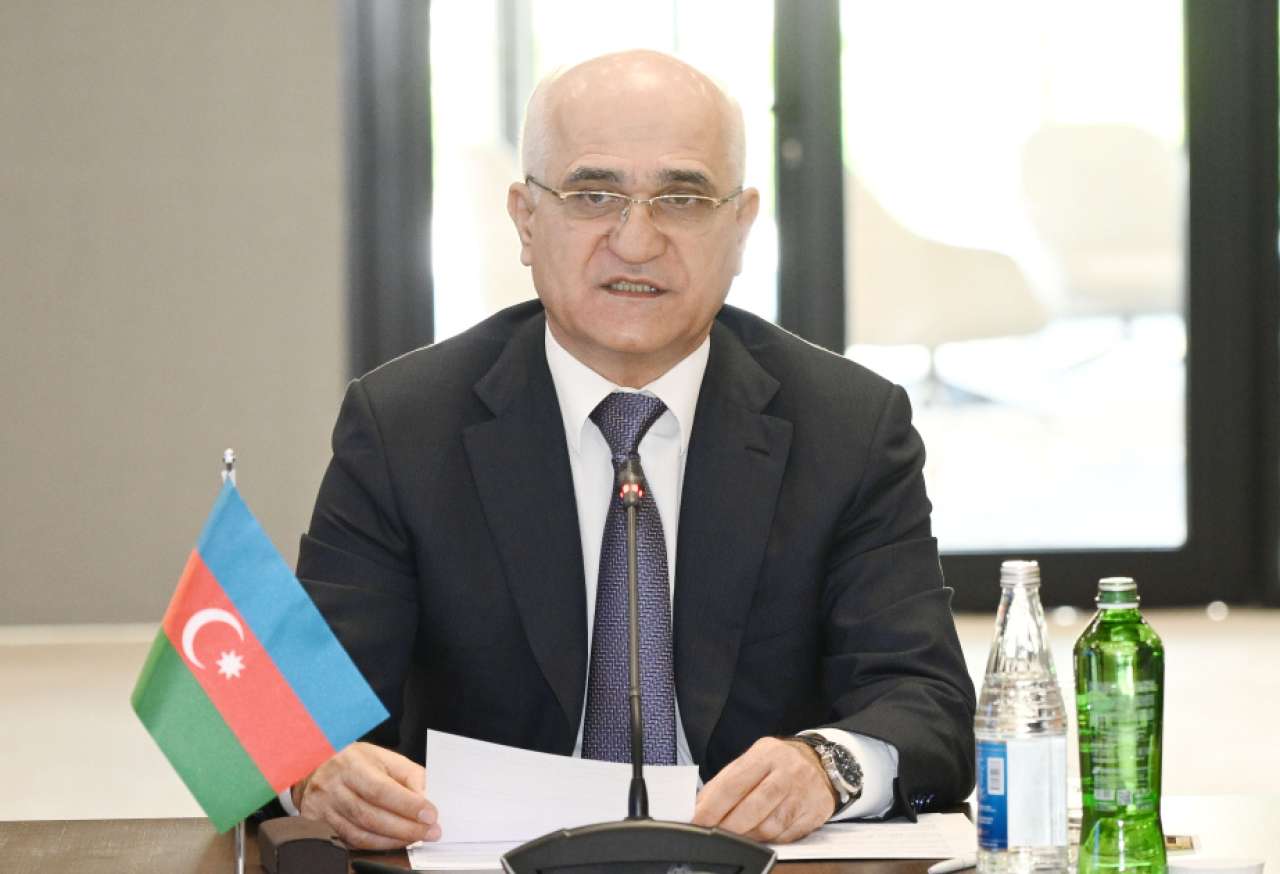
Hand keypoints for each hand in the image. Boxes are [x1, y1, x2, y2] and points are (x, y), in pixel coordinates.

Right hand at [293, 741, 440, 849]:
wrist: (316, 766)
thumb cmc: (355, 761)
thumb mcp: (383, 756)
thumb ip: (408, 774)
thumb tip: (425, 798)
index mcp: (351, 764)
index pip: (381, 789)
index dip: (408, 805)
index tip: (430, 815)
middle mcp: (334, 786)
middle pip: (371, 816)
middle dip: (405, 828)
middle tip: (429, 832)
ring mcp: (324, 807)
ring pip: (361, 833)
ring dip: (394, 840)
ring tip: (415, 838)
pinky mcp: (321, 824)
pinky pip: (351, 841)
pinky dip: (377, 845)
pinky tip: (393, 841)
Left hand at [691, 736, 836, 843]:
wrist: (820, 762)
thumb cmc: (778, 763)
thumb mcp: (752, 759)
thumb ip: (726, 781)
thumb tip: (699, 806)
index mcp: (766, 754)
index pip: (733, 783)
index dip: (712, 807)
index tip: (697, 821)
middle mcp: (787, 771)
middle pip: (753, 808)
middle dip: (728, 826)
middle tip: (714, 834)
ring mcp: (803, 792)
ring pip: (769, 826)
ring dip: (748, 836)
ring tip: (737, 834)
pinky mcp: (815, 812)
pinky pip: (786, 836)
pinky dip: (769, 840)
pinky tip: (760, 835)